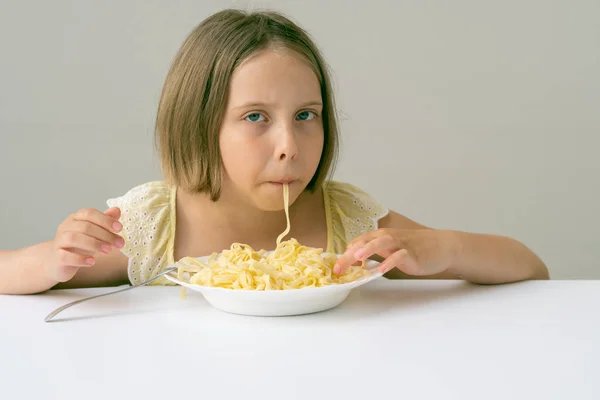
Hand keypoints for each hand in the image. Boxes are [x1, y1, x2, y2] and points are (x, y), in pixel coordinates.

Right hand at [44, 207, 123, 281]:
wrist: (57, 261)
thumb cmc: (79, 245)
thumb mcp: (93, 232)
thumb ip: (104, 222)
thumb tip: (116, 210)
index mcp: (75, 218)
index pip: (90, 213)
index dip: (105, 220)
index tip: (119, 228)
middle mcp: (65, 227)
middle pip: (85, 226)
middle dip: (105, 235)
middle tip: (119, 243)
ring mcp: (59, 241)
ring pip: (73, 238)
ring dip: (94, 244)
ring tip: (108, 251)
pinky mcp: (56, 257)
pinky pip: (65, 256)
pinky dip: (80, 259)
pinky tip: (92, 261)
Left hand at [334, 228, 456, 275]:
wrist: (441, 246)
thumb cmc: (414, 248)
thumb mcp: (391, 249)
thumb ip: (374, 253)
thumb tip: (355, 261)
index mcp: (380, 236)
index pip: (358, 242)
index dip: (345, 253)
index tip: (334, 266)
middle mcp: (388, 237)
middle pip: (365, 242)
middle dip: (350, 254)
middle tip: (337, 268)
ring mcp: (400, 244)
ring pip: (381, 242)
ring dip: (368, 249)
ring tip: (357, 258)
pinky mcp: (412, 253)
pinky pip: (399, 256)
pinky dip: (390, 262)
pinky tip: (381, 270)